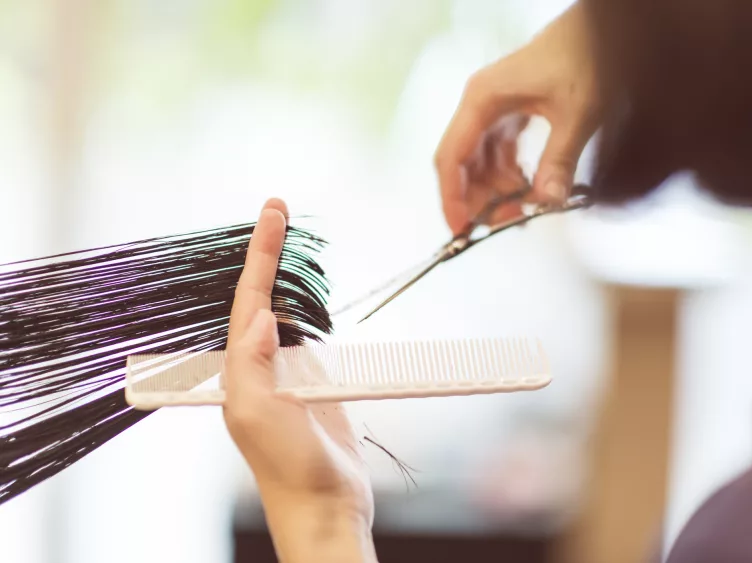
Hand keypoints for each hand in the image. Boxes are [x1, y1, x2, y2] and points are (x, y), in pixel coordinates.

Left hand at [223, 198, 375, 562]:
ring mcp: (290, 376)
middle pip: (262, 297)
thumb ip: (252, 364)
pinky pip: (313, 338)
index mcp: (241, 371)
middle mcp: (261, 367)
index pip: (248, 300)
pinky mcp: (318, 387)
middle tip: (279, 211)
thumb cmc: (289, 470)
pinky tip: (313, 298)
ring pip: (287, 313)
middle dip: (269, 254)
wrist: (325, 506)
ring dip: (288, 277)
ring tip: (290, 240)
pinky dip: (313, 310)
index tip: (272, 213)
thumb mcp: (259, 417)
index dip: (260, 255)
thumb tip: (260, 314)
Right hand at [434, 1, 600, 233]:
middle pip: (463, 164)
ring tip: (524, 211)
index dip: (452, 197)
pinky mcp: (513, 112)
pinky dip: (512, 175)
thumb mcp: (578, 111)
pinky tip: (530, 190)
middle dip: (478, 198)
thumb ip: (560, 158)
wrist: (603, 25)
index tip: (462, 228)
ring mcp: (495, 108)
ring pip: (482, 162)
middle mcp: (481, 104)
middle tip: (505, 225)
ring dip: (497, 190)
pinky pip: (501, 153)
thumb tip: (548, 202)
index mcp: (483, 99)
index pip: (451, 157)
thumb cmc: (588, 54)